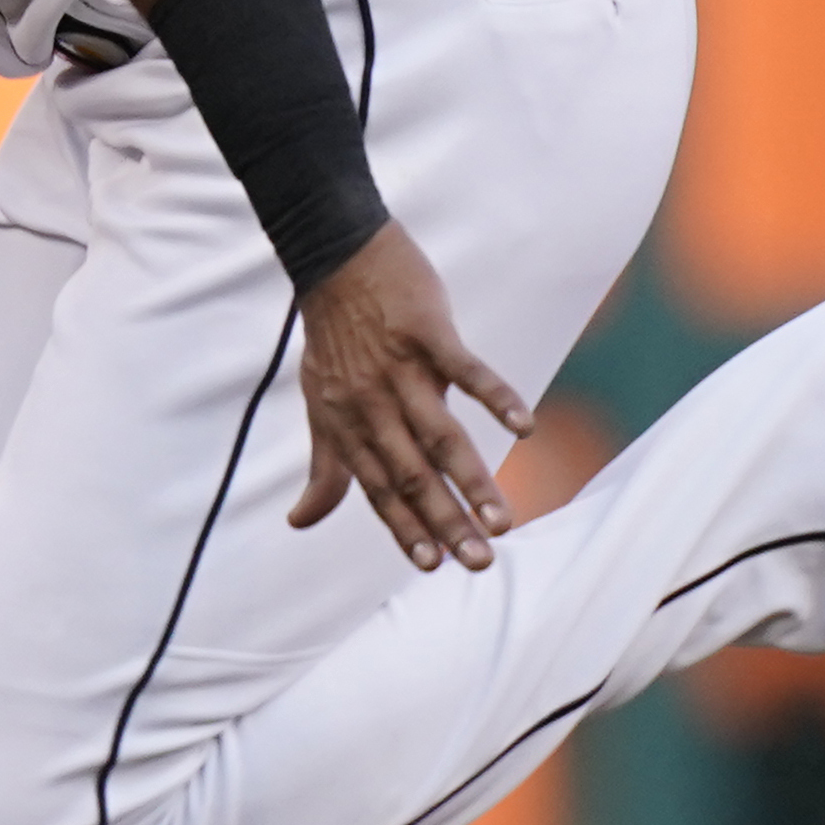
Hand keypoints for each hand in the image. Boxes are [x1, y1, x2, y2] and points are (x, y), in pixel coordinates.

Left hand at [288, 222, 531, 573]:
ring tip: (503, 521)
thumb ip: (325, 468)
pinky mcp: (427, 332)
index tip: (433, 565)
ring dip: (473, 479)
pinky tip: (524, 428)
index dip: (404, 527)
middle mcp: (372, 404)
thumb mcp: (320, 405)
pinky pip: (466, 370)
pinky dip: (496, 397)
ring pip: (440, 433)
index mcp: (348, 425)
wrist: (335, 258)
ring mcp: (400, 368)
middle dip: (446, 520)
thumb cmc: (334, 338)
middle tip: (480, 561)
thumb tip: (300, 521)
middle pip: (413, 472)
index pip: (377, 488)